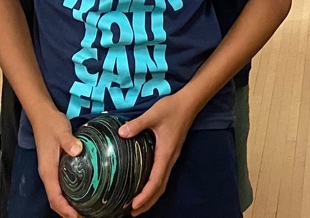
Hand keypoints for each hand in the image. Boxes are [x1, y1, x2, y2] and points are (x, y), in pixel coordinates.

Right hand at [29, 109, 82, 217]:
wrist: (43, 116)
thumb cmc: (52, 124)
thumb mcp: (61, 130)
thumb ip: (69, 141)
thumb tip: (78, 150)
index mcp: (47, 171)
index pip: (54, 197)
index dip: (65, 210)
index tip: (77, 216)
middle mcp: (48, 175)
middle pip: (56, 202)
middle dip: (68, 213)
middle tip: (87, 217)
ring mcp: (51, 172)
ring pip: (58, 196)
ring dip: (69, 207)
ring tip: (86, 211)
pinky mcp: (56, 167)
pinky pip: (62, 188)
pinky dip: (70, 196)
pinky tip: (84, 195)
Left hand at [122, 91, 196, 214]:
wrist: (189, 102)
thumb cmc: (172, 108)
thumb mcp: (153, 114)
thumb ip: (137, 124)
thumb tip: (121, 133)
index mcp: (166, 153)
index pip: (156, 181)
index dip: (145, 195)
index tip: (133, 205)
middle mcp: (170, 159)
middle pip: (160, 188)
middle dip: (148, 202)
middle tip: (132, 212)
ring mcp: (171, 157)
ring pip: (162, 183)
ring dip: (151, 196)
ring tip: (137, 205)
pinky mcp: (170, 153)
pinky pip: (162, 175)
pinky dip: (153, 186)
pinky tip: (144, 185)